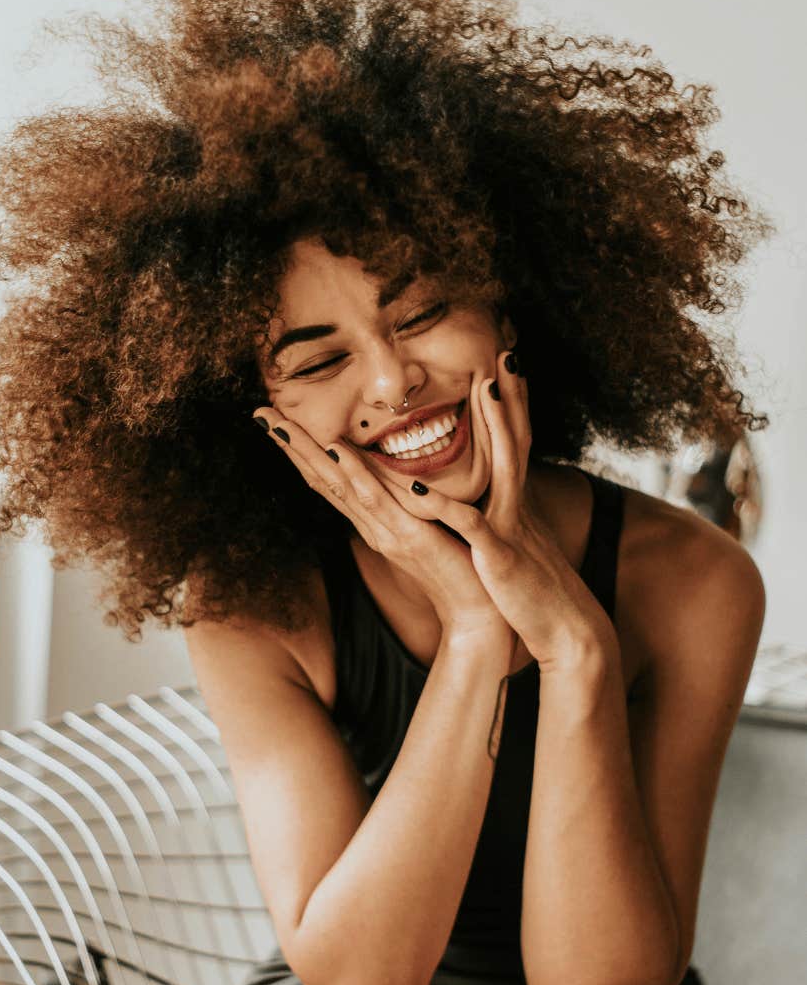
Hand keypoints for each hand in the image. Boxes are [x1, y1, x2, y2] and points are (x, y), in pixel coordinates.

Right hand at [251, 408, 512, 643]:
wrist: (478, 613)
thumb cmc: (459, 569)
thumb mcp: (428, 528)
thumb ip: (410, 504)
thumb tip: (399, 476)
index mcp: (375, 522)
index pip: (330, 481)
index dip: (302, 451)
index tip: (277, 420)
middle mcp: (372, 526)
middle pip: (322, 480)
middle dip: (291, 446)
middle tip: (260, 413)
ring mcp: (387, 532)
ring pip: (339, 485)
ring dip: (308, 452)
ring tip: (281, 423)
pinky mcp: (411, 537)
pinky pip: (378, 500)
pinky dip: (355, 473)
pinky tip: (337, 450)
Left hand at [383, 351, 609, 668]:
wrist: (567, 632)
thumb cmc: (535, 593)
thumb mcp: (519, 545)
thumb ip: (505, 518)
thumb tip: (493, 499)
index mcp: (516, 504)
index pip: (516, 444)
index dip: (512, 405)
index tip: (506, 365)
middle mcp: (517, 506)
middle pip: (518, 440)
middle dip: (512, 397)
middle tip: (508, 352)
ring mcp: (511, 527)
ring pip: (503, 467)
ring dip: (496, 428)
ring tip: (486, 389)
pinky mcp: (499, 556)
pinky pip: (470, 524)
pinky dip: (443, 505)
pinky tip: (418, 485)